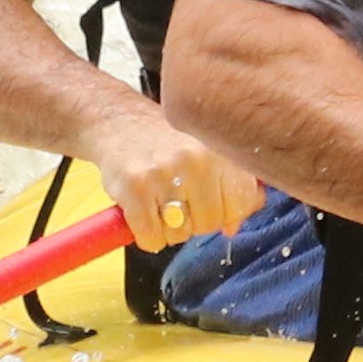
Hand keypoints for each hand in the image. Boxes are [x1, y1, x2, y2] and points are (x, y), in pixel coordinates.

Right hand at [84, 114, 265, 256]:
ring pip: (181, 234)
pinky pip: (152, 238)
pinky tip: (144, 214)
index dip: (227, 213)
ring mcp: (164, 172)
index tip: (212, 205)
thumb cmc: (169, 146)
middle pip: (211, 222)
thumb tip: (234, 226)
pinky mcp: (134, 187)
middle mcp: (196, 159)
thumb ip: (233, 187)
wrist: (120, 123)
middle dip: (196, 222)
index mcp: (220, 150)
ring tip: (161, 205)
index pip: (243, 202)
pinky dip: (147, 236)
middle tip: (180, 204)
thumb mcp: (207, 155)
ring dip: (170, 230)